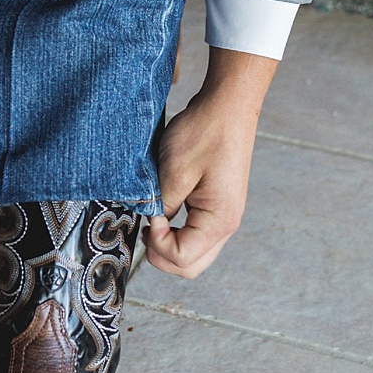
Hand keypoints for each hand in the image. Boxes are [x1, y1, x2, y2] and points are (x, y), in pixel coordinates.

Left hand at [146, 46, 276, 277]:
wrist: (226, 107)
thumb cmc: (203, 134)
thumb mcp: (173, 172)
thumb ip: (161, 206)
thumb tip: (151, 226)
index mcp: (219, 220)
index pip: (182, 258)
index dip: (156, 243)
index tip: (148, 216)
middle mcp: (227, 224)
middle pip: (191, 265)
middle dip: (161, 255)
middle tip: (145, 227)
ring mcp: (224, 215)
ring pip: (195, 253)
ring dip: (169, 244)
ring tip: (152, 219)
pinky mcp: (218, 205)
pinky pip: (197, 234)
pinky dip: (177, 232)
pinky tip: (163, 214)